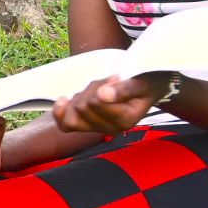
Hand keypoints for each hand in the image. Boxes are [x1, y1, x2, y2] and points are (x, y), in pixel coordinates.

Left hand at [51, 73, 166, 137]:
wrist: (147, 89)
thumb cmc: (144, 84)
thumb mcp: (140, 83)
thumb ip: (124, 90)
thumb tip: (103, 95)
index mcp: (125, 121)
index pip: (96, 103)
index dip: (100, 86)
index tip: (115, 78)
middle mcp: (111, 129)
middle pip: (82, 108)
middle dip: (91, 90)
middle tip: (107, 82)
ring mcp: (98, 129)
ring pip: (72, 116)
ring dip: (80, 97)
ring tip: (95, 90)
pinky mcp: (87, 126)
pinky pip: (65, 125)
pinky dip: (61, 112)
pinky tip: (63, 100)